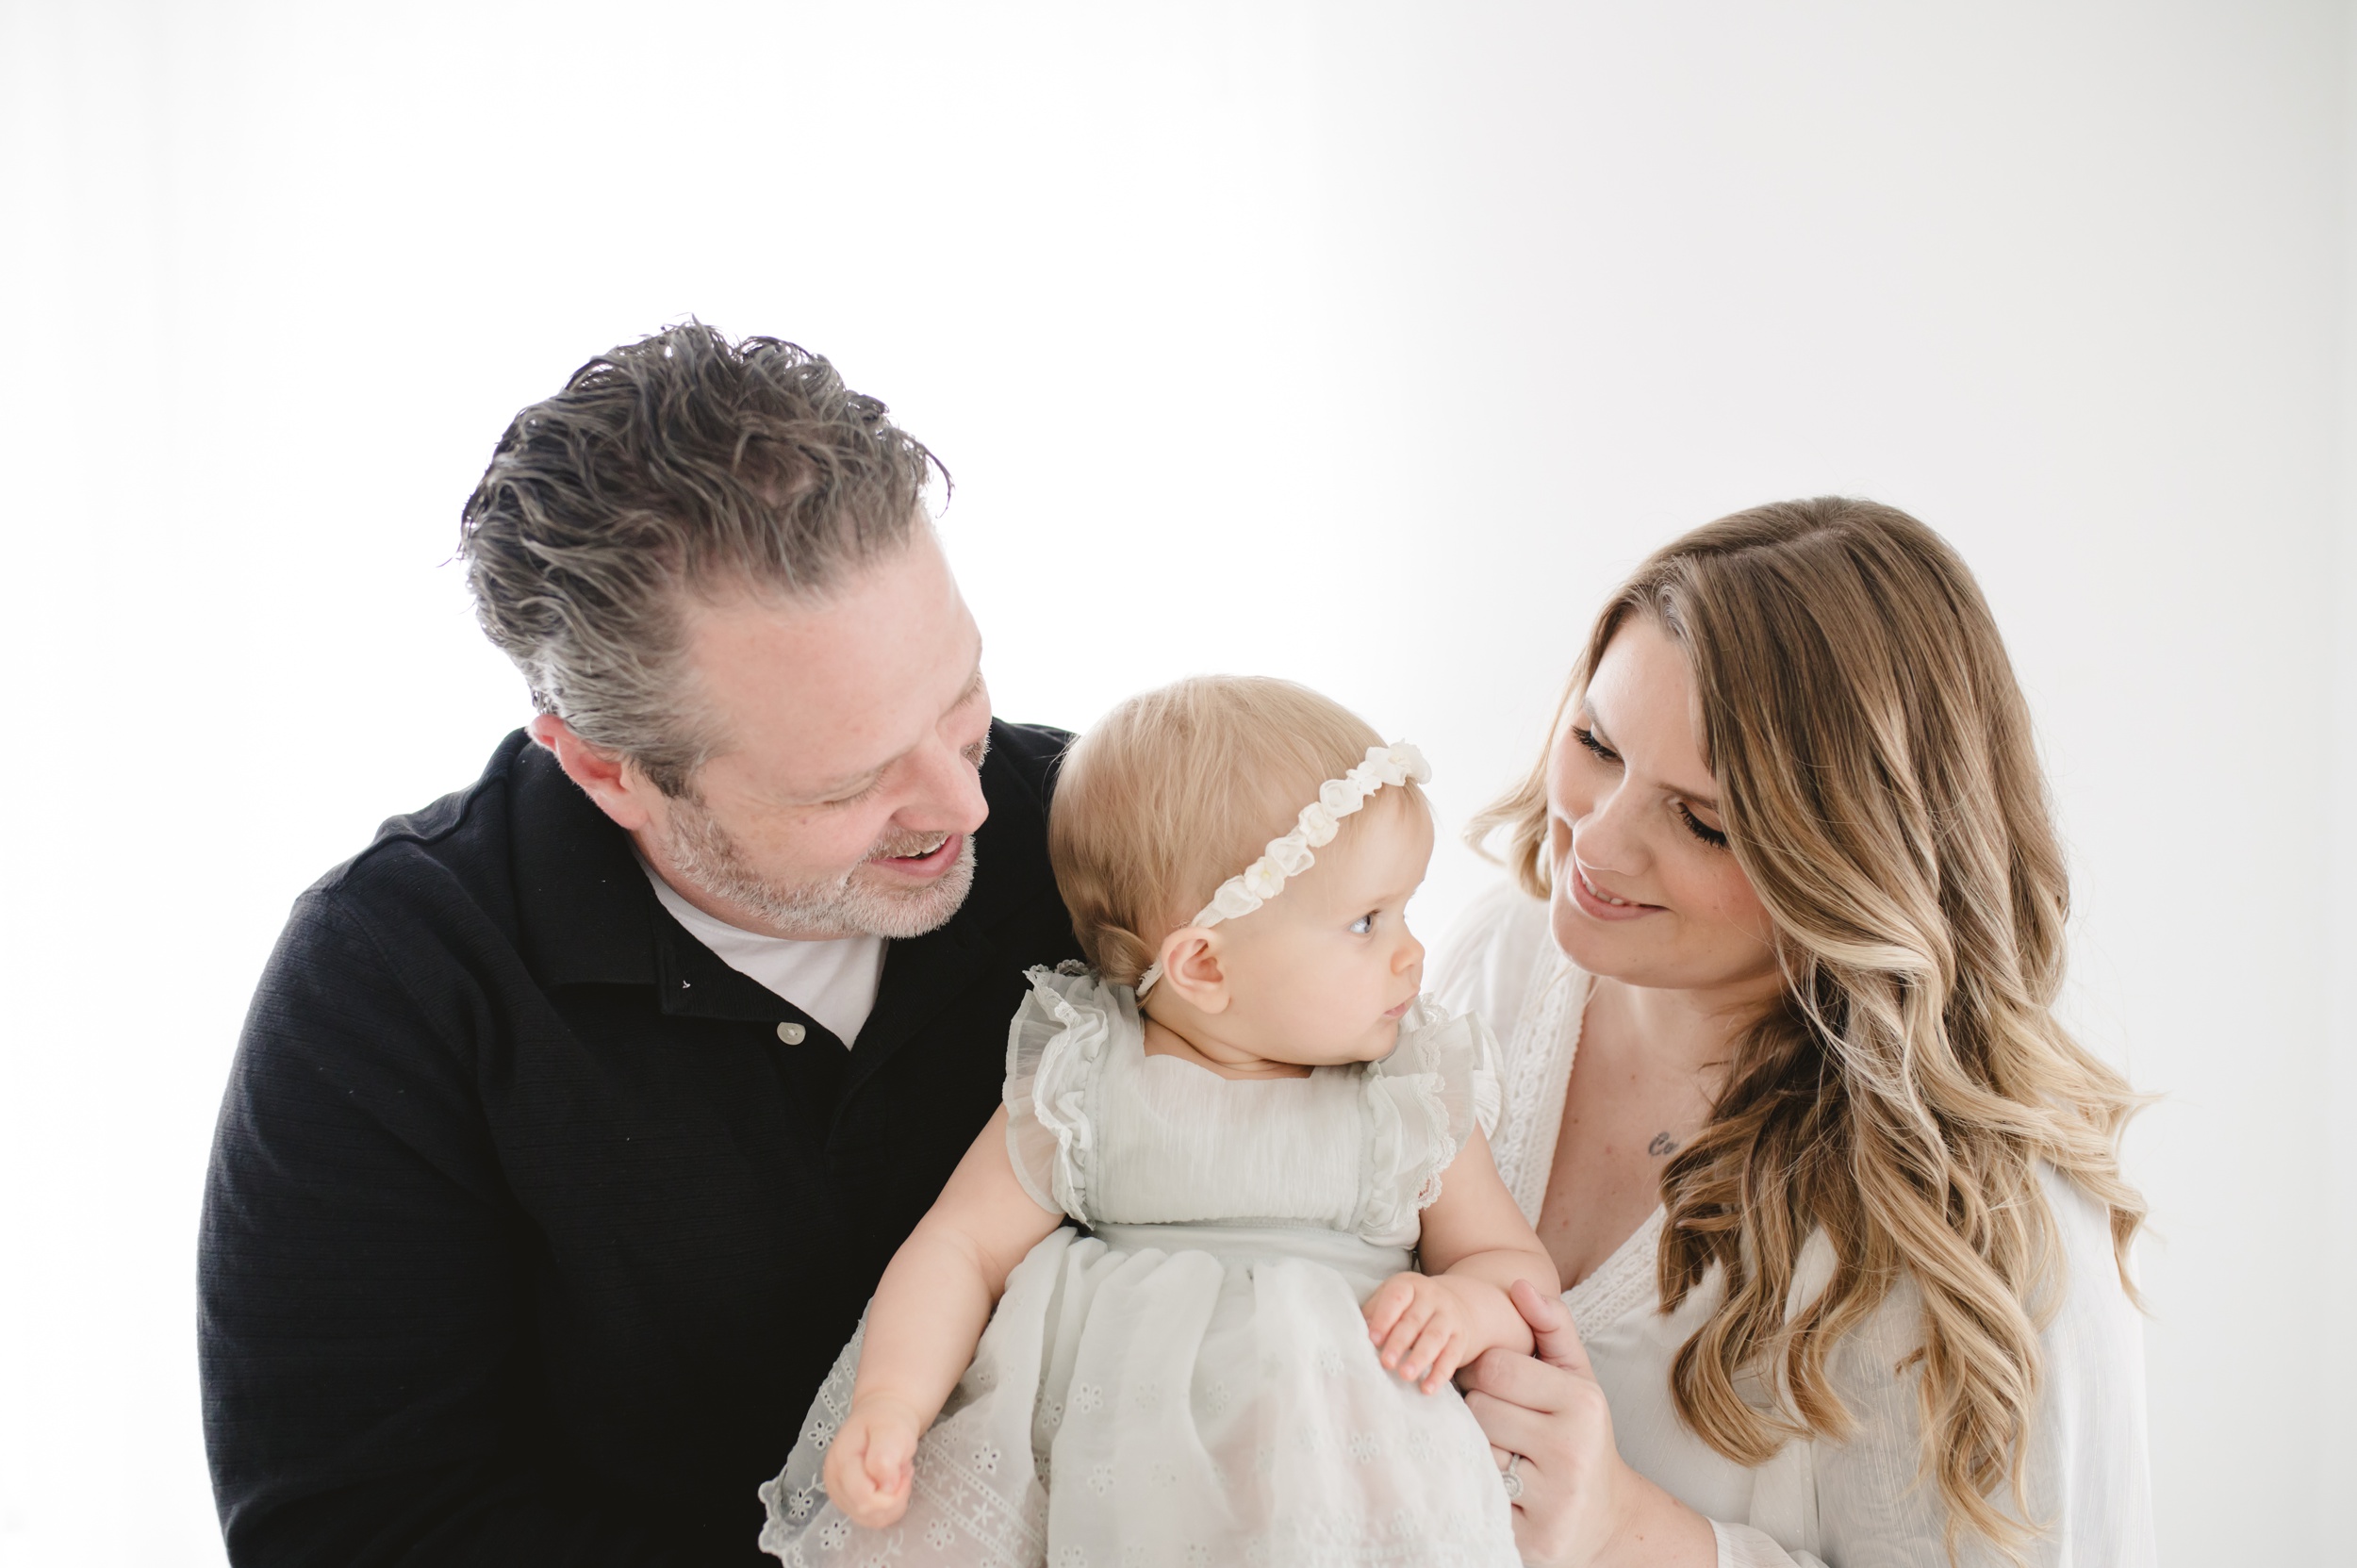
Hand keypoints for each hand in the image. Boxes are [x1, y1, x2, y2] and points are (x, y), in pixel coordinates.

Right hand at [821, 1394, 925, 1530]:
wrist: (880, 1416)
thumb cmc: (886, 1421)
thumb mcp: (890, 1429)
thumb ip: (884, 1456)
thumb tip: (885, 1487)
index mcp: (841, 1461)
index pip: (863, 1498)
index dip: (891, 1493)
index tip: (904, 1471)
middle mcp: (835, 1481)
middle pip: (866, 1512)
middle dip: (894, 1497)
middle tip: (902, 1471)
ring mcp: (840, 1493)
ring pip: (871, 1520)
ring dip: (893, 1502)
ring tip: (896, 1475)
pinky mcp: (849, 1502)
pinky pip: (872, 1519)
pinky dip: (889, 1507)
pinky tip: (891, 1485)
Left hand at [1363, 1271, 1484, 1393]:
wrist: (1460, 1302)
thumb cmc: (1412, 1305)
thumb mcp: (1393, 1298)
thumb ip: (1374, 1312)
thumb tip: (1355, 1332)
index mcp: (1409, 1285)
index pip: (1396, 1298)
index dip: (1384, 1318)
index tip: (1372, 1339)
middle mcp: (1432, 1298)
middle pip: (1414, 1320)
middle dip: (1399, 1342)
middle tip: (1386, 1363)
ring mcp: (1449, 1317)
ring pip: (1435, 1337)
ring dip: (1420, 1358)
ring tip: (1405, 1375)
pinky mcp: (1461, 1338)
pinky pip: (1451, 1356)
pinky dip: (1440, 1374)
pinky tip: (1427, 1389)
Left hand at [1458, 1280, 1712, 1567]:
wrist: (1607, 1518)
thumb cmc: (1580, 1433)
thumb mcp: (1578, 1377)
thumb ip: (1552, 1327)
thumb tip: (1519, 1284)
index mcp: (1582, 1403)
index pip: (1495, 1368)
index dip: (1484, 1373)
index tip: (1498, 1387)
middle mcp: (1571, 1450)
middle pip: (1479, 1410)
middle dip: (1482, 1414)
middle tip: (1504, 1426)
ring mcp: (1552, 1500)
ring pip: (1474, 1452)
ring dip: (1479, 1452)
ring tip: (1506, 1455)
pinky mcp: (1530, 1538)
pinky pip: (1476, 1497)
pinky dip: (1481, 1491)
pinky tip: (1506, 1490)